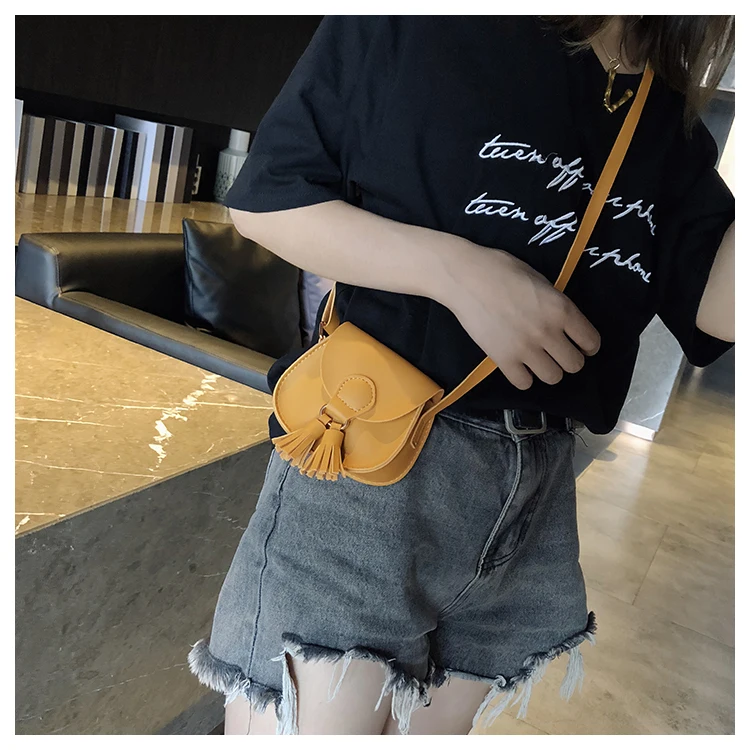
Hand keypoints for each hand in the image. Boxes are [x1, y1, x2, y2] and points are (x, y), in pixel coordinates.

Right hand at [438, 242, 600, 389]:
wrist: (465, 277)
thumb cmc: (501, 269)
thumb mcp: (540, 280)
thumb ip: (555, 304)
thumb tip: (561, 321)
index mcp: (561, 308)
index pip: (590, 341)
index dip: (588, 345)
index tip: (580, 345)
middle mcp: (548, 332)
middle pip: (574, 365)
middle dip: (568, 359)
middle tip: (556, 352)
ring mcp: (525, 348)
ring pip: (552, 377)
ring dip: (547, 370)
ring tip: (537, 360)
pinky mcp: (503, 359)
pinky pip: (524, 383)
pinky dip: (523, 377)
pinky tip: (518, 365)